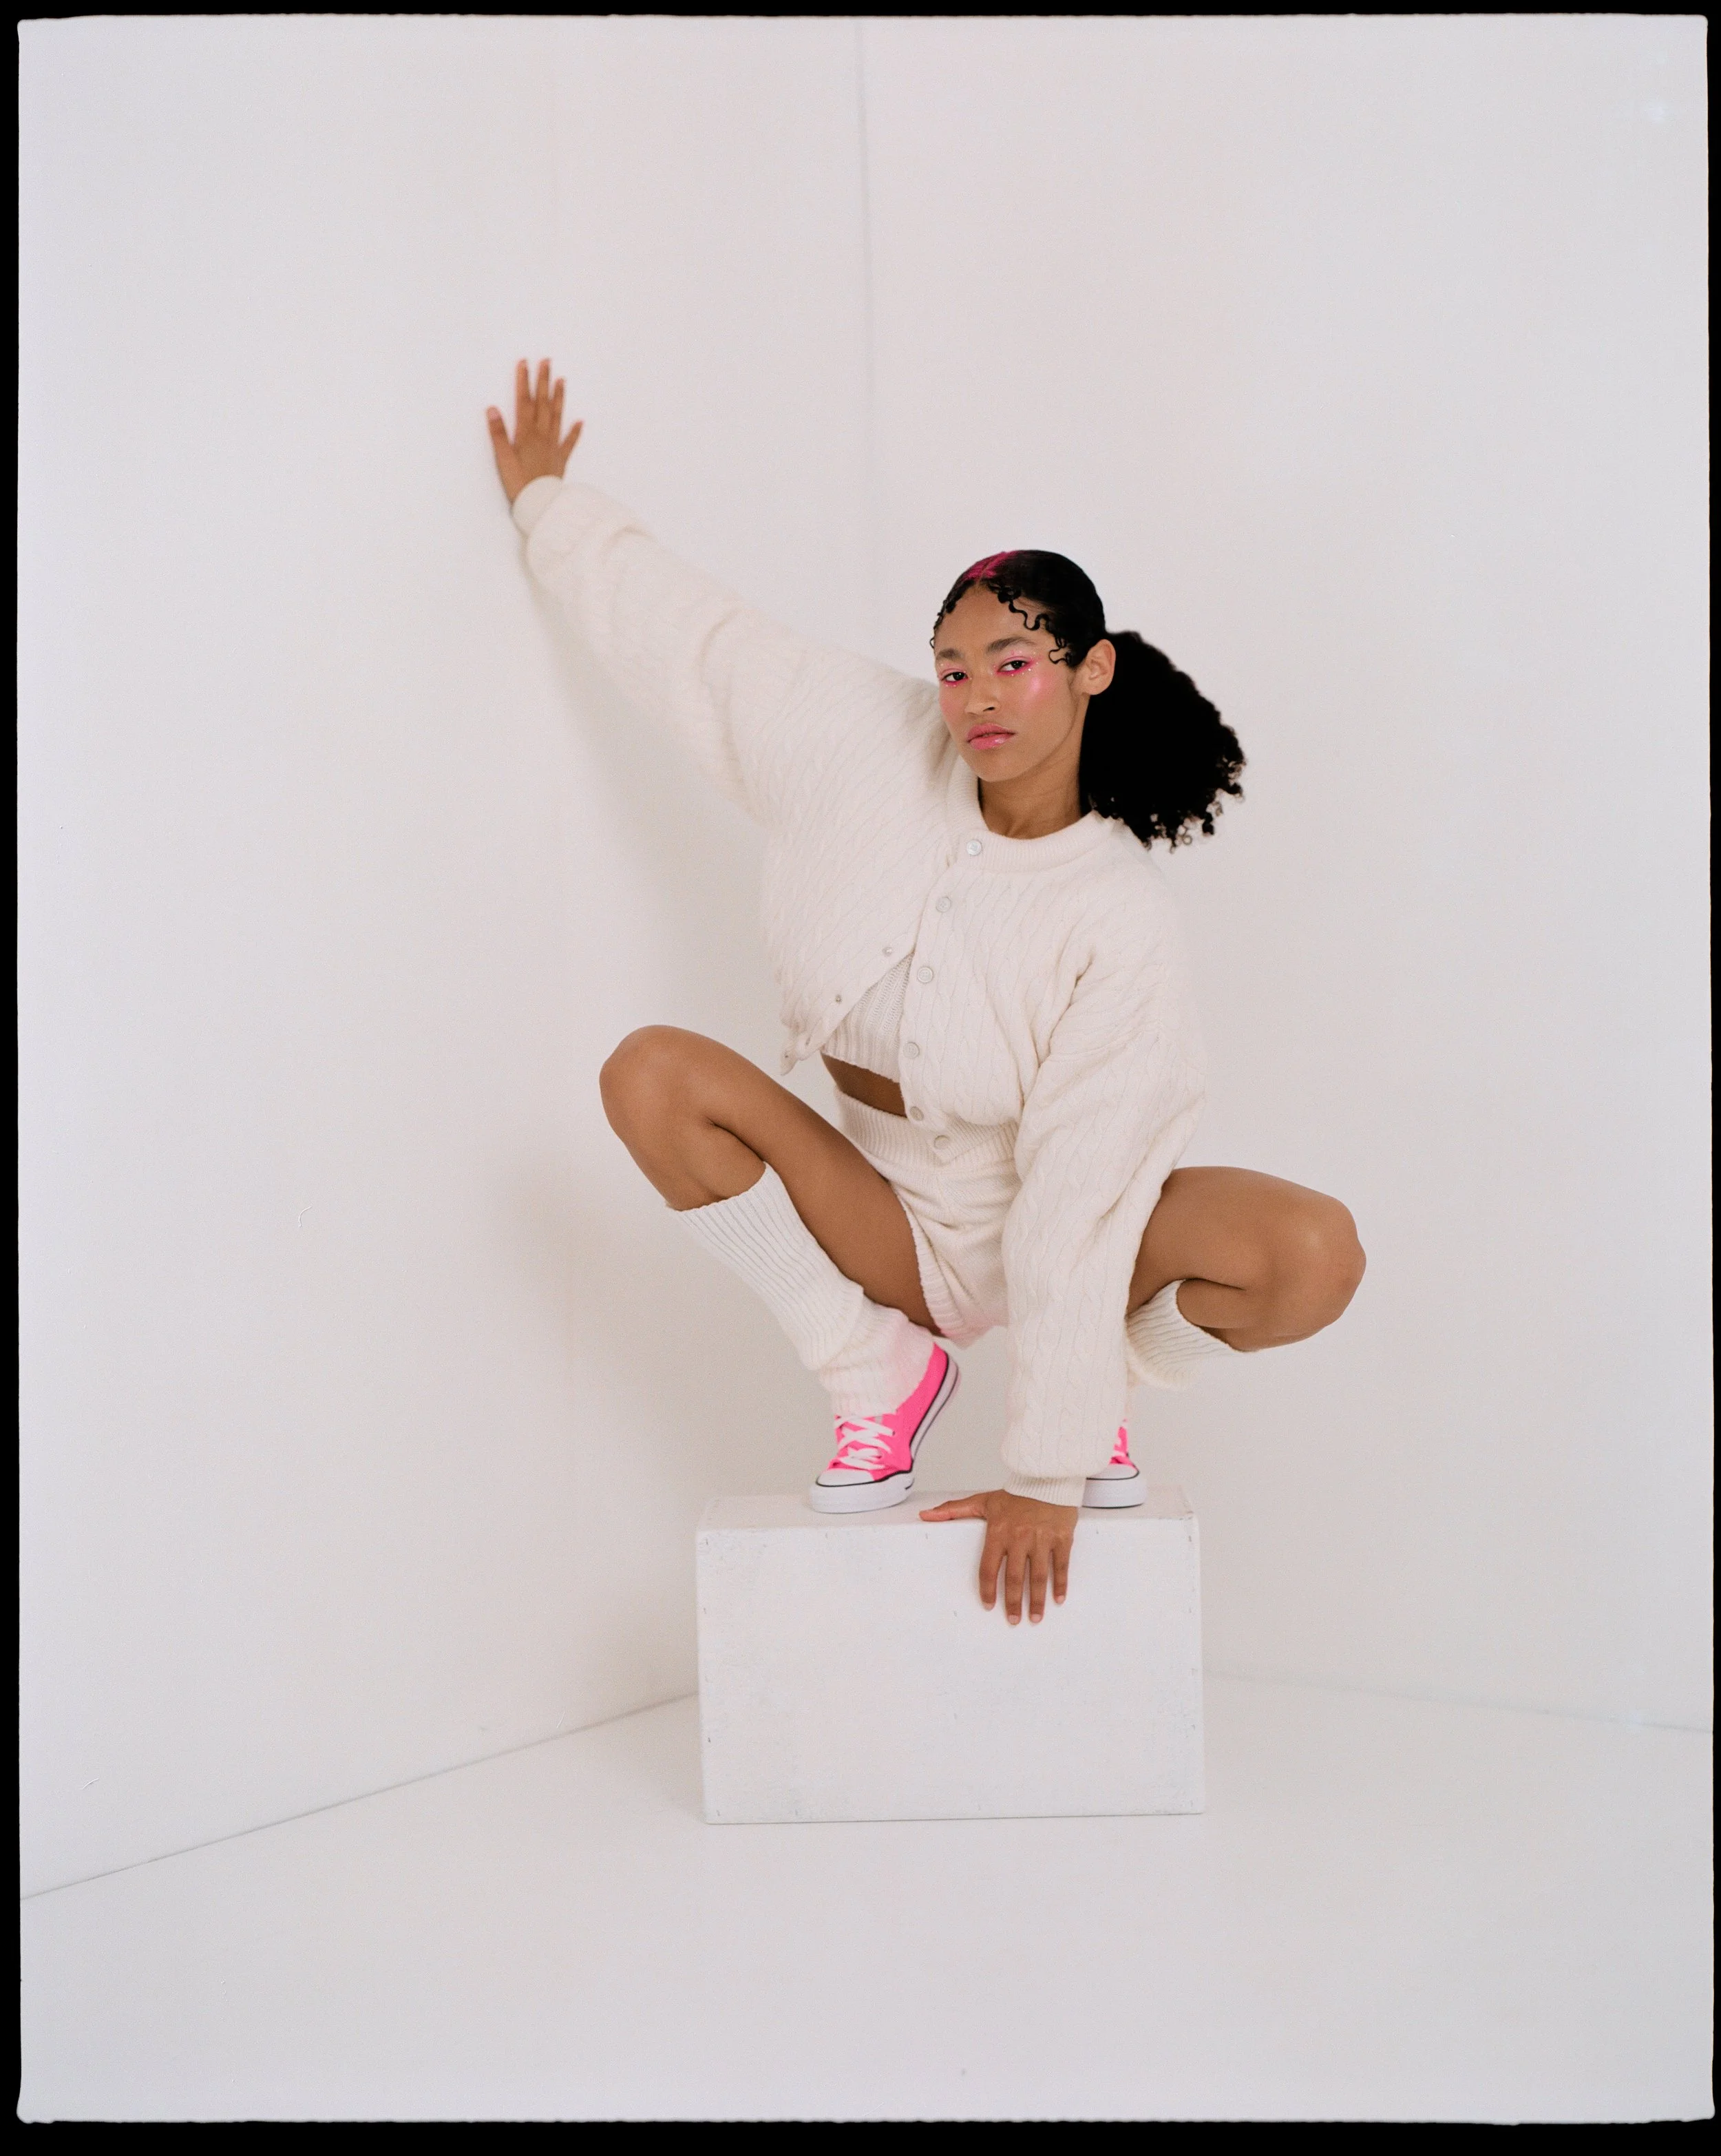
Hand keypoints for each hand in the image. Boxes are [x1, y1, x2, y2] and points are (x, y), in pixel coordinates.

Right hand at [487, 358, 582, 503]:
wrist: (540, 504)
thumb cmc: (519, 483)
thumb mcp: (503, 458)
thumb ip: (498, 434)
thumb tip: (492, 409)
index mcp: (526, 434)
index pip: (524, 401)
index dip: (524, 381)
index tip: (525, 363)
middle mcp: (541, 435)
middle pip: (542, 403)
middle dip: (543, 381)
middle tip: (547, 362)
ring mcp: (553, 446)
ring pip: (557, 417)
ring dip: (559, 398)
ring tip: (562, 380)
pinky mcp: (560, 459)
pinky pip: (569, 442)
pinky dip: (575, 431)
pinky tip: (580, 421)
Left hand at [919, 1489, 1078, 1623]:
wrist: (1046, 1475)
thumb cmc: (1015, 1493)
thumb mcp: (982, 1501)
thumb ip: (953, 1510)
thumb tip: (925, 1516)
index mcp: (999, 1531)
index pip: (989, 1568)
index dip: (988, 1590)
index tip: (988, 1605)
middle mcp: (1020, 1538)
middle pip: (1015, 1578)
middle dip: (1013, 1603)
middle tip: (1012, 1621)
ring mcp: (1042, 1539)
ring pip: (1038, 1576)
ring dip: (1037, 1600)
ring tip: (1035, 1618)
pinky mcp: (1062, 1538)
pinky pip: (1061, 1566)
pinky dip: (1060, 1584)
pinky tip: (1058, 1599)